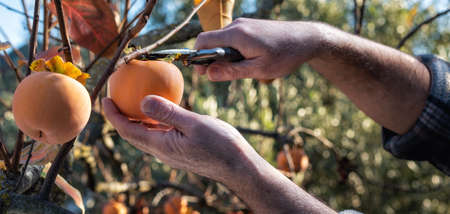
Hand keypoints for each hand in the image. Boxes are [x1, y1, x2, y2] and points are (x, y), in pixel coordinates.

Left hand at [102, 96, 261, 182]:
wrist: (239, 167)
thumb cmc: (221, 145)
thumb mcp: (194, 124)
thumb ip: (168, 113)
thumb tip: (142, 100)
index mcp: (161, 145)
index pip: (128, 130)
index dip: (113, 116)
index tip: (104, 99)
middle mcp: (162, 151)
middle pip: (132, 134)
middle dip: (119, 118)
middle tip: (113, 99)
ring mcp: (172, 153)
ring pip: (145, 136)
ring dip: (135, 120)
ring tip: (132, 103)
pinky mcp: (181, 151)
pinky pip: (159, 135)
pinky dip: (152, 122)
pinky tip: (160, 111)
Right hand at [194, 18, 322, 80]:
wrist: (306, 39)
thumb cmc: (285, 55)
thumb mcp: (258, 69)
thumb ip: (231, 71)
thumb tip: (208, 74)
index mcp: (236, 34)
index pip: (202, 41)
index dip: (197, 58)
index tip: (202, 73)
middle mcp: (237, 25)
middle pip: (211, 41)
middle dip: (212, 59)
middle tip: (224, 75)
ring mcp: (243, 24)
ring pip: (223, 41)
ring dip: (225, 56)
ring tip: (244, 69)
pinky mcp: (250, 27)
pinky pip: (233, 39)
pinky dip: (235, 51)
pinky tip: (251, 61)